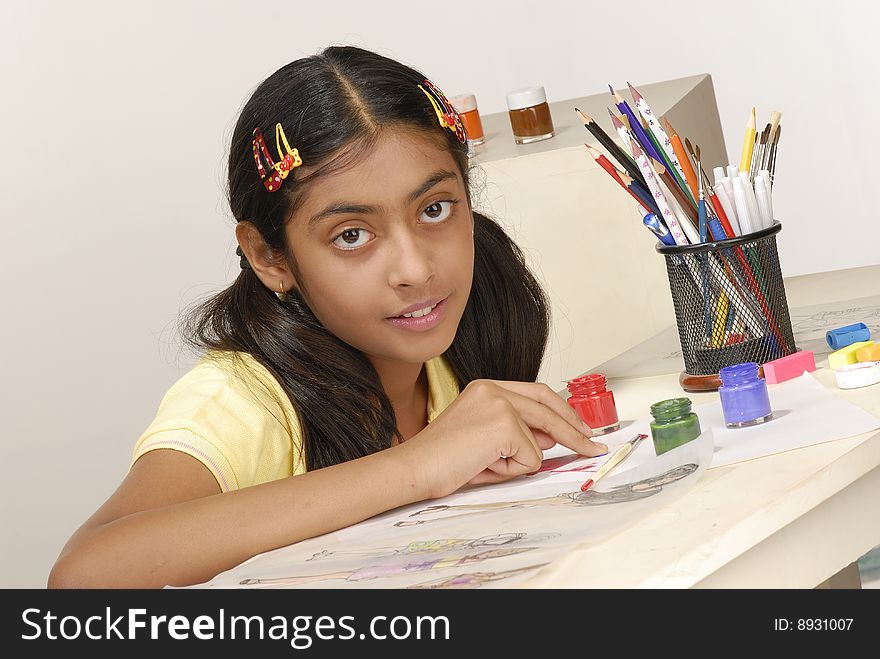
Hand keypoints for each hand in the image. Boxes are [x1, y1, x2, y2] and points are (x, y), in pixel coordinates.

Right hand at [407, 379, 607, 497]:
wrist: (414, 469)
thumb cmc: (441, 459)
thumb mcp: (484, 441)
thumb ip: (516, 433)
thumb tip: (551, 439)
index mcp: (486, 388)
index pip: (537, 394)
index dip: (562, 411)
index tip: (579, 426)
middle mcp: (494, 389)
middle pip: (549, 408)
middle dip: (575, 430)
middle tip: (592, 446)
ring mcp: (500, 405)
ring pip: (539, 441)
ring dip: (518, 463)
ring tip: (484, 465)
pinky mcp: (504, 425)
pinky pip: (530, 458)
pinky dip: (511, 471)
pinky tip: (483, 467)